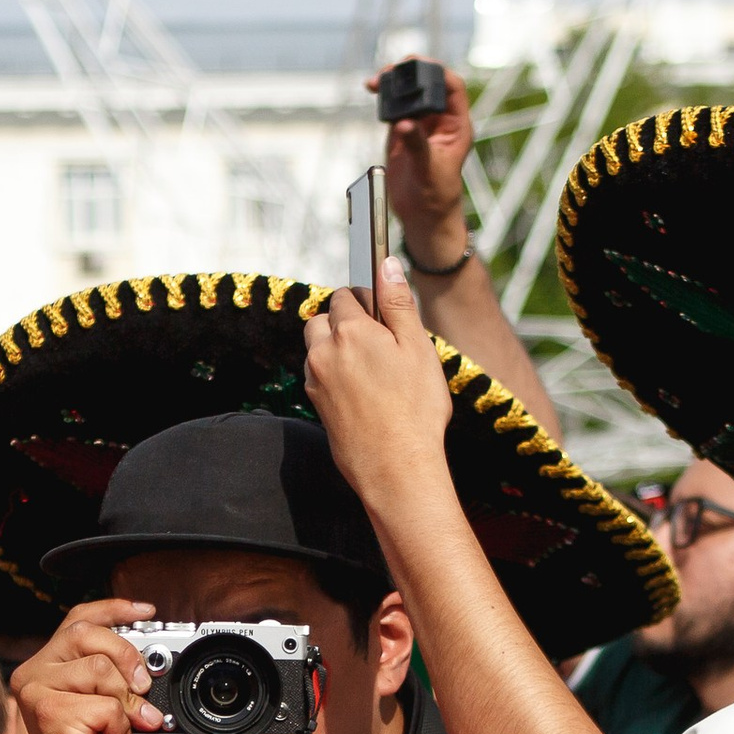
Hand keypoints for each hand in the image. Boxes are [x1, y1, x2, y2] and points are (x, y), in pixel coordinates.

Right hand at [12, 600, 161, 733]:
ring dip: (127, 703)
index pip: (79, 618)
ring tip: (126, 727)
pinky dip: (121, 729)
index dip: (114, 609)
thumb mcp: (113, 700)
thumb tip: (150, 658)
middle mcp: (33, 673)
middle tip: (144, 686)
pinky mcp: (49, 715)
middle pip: (88, 634)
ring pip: (101, 670)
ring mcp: (35, 693)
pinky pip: (106, 706)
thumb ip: (120, 672)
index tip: (146, 612)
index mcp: (46, 664)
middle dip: (127, 657)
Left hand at [302, 262, 454, 517]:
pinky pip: (319, 377)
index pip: (344, 295)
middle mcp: (324, 353)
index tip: (384, 316)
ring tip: (373, 372)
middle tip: (379, 344)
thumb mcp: (417, 348)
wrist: (396, 469)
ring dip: (337, 350)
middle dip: (344, 323)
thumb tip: (387, 264)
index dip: (366, 300)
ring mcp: (315, 381)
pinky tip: (364, 395)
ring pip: (317, 350)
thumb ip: (398, 303)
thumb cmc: (415, 409)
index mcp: (350, 332)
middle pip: (322, 320)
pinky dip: (335, 376)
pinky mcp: (315, 406)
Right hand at [376, 63, 472, 264]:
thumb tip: (404, 123)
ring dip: (394, 83)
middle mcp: (439, 121)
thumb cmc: (437, 195)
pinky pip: (394, 108)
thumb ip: (417, 145)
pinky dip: (384, 98)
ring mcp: (420, 125)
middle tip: (395, 67)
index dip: (438, 74)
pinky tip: (373, 91)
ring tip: (377, 79)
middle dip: (412, 72)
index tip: (420, 67)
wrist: (423, 215)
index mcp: (456, 126)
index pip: (453, 89)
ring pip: (409, 94)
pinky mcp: (402, 132)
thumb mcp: (429, 170)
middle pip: (428, 85)